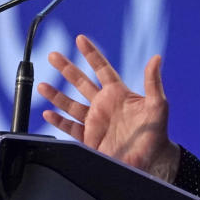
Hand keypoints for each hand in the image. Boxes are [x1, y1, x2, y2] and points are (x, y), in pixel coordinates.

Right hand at [37, 35, 180, 181]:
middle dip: (66, 68)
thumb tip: (156, 58)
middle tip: (53, 55)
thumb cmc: (157, 132)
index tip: (80, 39)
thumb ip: (153, 82)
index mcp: (118, 93)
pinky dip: (59, 121)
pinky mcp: (90, 139)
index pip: (102, 68)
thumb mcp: (158, 105)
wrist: (151, 160)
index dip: (91, 54)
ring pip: (71, 104)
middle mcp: (104, 104)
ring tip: (42, 85)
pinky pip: (71, 128)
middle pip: (81, 82)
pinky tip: (48, 113)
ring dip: (56, 95)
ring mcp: (95, 121)